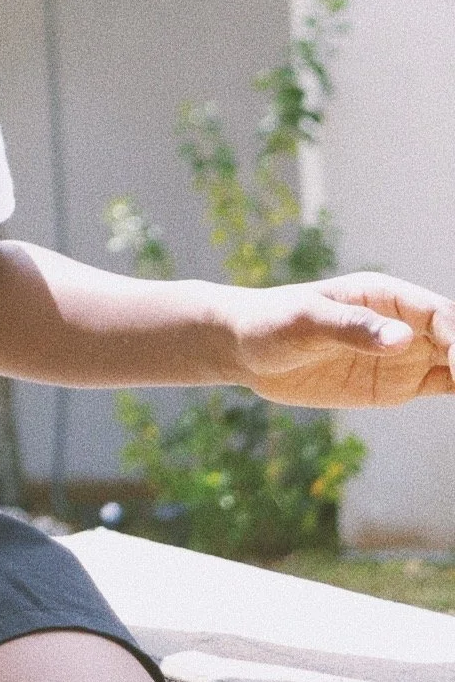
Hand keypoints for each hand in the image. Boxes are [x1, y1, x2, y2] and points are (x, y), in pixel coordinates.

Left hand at [229, 272, 454, 408]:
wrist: (246, 348)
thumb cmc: (272, 321)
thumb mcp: (306, 321)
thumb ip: (353, 328)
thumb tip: (402, 339)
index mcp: (385, 295)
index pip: (438, 314)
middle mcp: (402, 322)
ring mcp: (404, 354)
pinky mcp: (397, 383)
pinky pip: (443, 385)